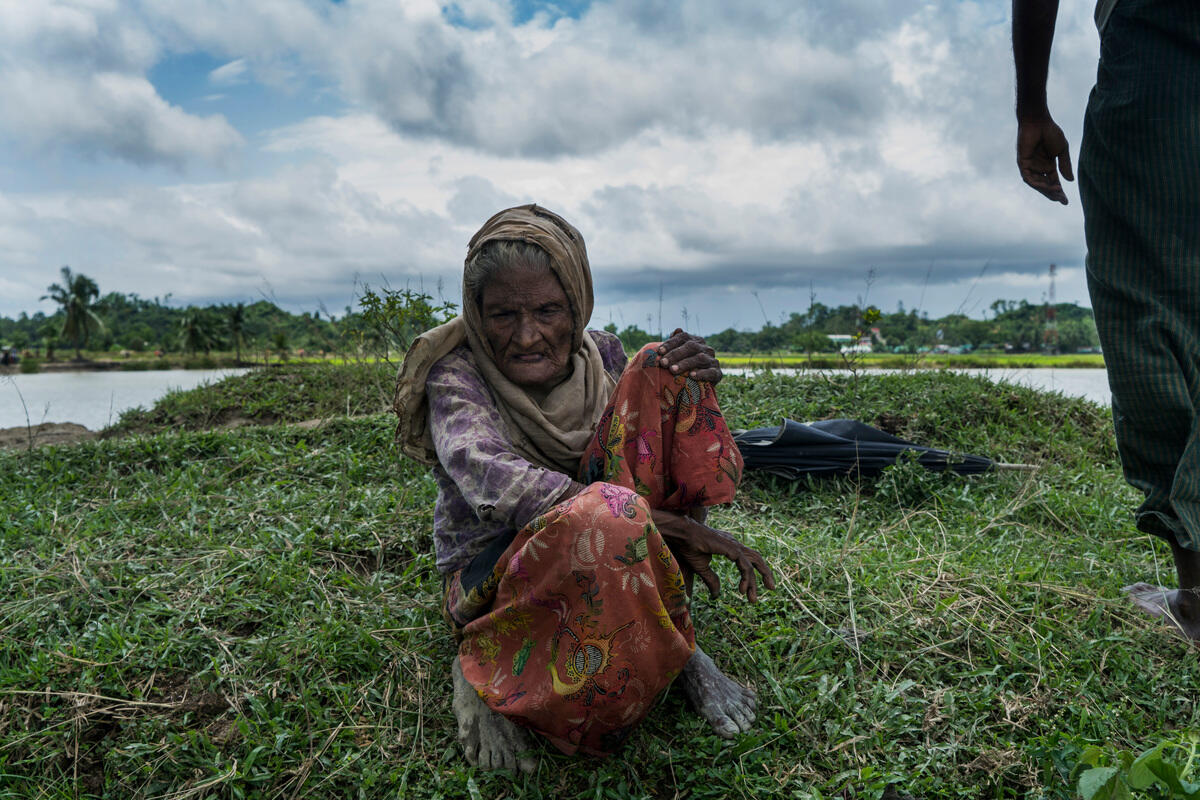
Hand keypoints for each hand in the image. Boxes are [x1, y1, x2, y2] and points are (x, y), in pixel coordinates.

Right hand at [652, 509, 775, 602]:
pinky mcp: (731, 549)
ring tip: (754, 597)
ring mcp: (734, 545)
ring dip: (758, 579)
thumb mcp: (702, 568)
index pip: (748, 559)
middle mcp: (735, 545)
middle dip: (765, 574)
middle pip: (756, 559)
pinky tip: (743, 589)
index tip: (749, 590)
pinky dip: (747, 577)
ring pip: (754, 562)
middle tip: (772, 588)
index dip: (754, 573)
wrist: (682, 535)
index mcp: (730, 547)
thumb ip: (711, 579)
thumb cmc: (689, 547)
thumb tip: (717, 595)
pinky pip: (745, 565)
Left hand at [657, 328, 721, 382]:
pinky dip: (701, 373)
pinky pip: (711, 372)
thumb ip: (676, 343)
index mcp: (696, 341)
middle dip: (675, 354)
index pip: (683, 337)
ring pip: (700, 358)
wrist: (701, 385)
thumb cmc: (685, 368)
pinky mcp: (717, 373)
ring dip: (685, 364)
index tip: (659, 351)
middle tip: (663, 363)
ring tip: (672, 370)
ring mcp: (712, 360)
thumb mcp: (679, 356)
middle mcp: (706, 348)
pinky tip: (691, 376)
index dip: (671, 343)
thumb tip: (676, 330)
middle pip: (691, 347)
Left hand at [1016, 118, 1072, 203]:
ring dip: (1046, 189)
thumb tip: (1070, 181)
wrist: (1038, 121)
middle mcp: (1038, 168)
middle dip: (1052, 194)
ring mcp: (1030, 166)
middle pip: (1045, 186)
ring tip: (1057, 191)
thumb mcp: (1062, 151)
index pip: (1053, 182)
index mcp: (1048, 165)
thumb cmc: (1050, 132)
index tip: (1066, 201)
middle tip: (1061, 200)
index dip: (1059, 192)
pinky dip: (1037, 183)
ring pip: (1036, 184)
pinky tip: (1046, 185)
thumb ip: (1065, 165)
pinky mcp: (1022, 163)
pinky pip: (1028, 177)